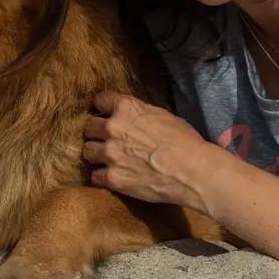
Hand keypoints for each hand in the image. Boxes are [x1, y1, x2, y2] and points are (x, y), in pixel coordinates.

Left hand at [82, 90, 213, 210]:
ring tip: (107, 159)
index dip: (101, 107)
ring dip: (96, 155)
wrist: (192, 170)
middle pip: (89, 127)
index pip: (100, 100)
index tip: (103, 113)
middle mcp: (112, 128)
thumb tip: (133, 117)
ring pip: (87, 151)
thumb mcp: (162, 115)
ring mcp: (110, 153)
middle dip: (96, 133)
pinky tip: (113, 176)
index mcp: (126, 108)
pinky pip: (95, 176)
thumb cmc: (184, 141)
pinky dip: (102, 177)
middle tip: (107, 140)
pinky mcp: (112, 178)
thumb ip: (139, 113)